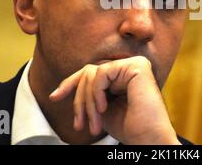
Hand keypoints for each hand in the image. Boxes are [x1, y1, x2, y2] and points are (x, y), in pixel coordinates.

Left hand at [49, 56, 180, 144]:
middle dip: (78, 99)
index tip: (54, 97)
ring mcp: (134, 63)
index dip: (70, 83)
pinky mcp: (137, 65)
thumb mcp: (101, 107)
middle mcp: (130, 65)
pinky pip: (101, 73)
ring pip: (93, 73)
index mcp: (123, 74)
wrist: (147, 139)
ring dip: (87, 102)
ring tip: (93, 124)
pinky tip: (103, 108)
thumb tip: (68, 84)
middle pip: (89, 72)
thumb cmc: (128, 127)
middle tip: (79, 124)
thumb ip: (90, 92)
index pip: (91, 72)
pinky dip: (96, 93)